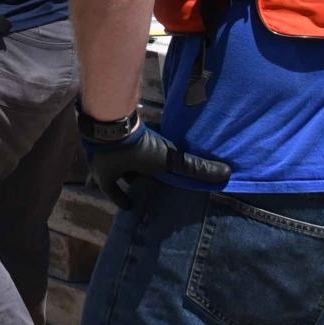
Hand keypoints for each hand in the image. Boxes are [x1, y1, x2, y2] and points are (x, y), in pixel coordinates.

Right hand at [81, 113, 231, 207]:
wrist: (109, 118)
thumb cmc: (134, 148)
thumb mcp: (166, 161)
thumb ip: (194, 168)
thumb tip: (226, 175)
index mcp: (107, 176)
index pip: (113, 193)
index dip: (122, 200)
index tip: (130, 205)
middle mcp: (99, 163)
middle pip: (112, 175)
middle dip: (124, 177)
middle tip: (136, 180)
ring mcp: (97, 144)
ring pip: (110, 156)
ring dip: (122, 158)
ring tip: (136, 156)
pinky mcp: (100, 128)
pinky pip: (112, 138)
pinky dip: (122, 139)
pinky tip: (133, 133)